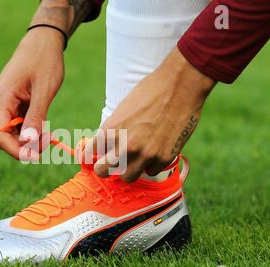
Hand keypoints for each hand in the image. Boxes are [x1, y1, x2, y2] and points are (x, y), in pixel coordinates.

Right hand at [0, 27, 64, 159]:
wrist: (43, 41)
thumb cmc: (44, 61)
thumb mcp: (44, 90)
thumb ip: (36, 117)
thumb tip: (29, 143)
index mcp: (0, 100)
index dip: (16, 150)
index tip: (35, 157)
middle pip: (4, 137)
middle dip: (25, 146)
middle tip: (48, 144)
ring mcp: (4, 104)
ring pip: (12, 133)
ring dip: (29, 139)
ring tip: (49, 136)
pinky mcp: (12, 103)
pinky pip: (18, 124)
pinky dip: (30, 130)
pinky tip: (44, 129)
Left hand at [86, 48, 215, 181]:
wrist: (180, 85)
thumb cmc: (150, 91)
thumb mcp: (123, 110)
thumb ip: (113, 130)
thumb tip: (105, 147)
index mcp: (111, 130)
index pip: (89, 154)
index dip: (91, 155)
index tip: (94, 157)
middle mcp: (125, 146)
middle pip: (103, 171)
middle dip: (105, 168)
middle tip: (110, 164)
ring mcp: (145, 154)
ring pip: (127, 177)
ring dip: (129, 169)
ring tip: (135, 159)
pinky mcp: (163, 158)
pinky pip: (150, 171)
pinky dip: (151, 165)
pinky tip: (155, 152)